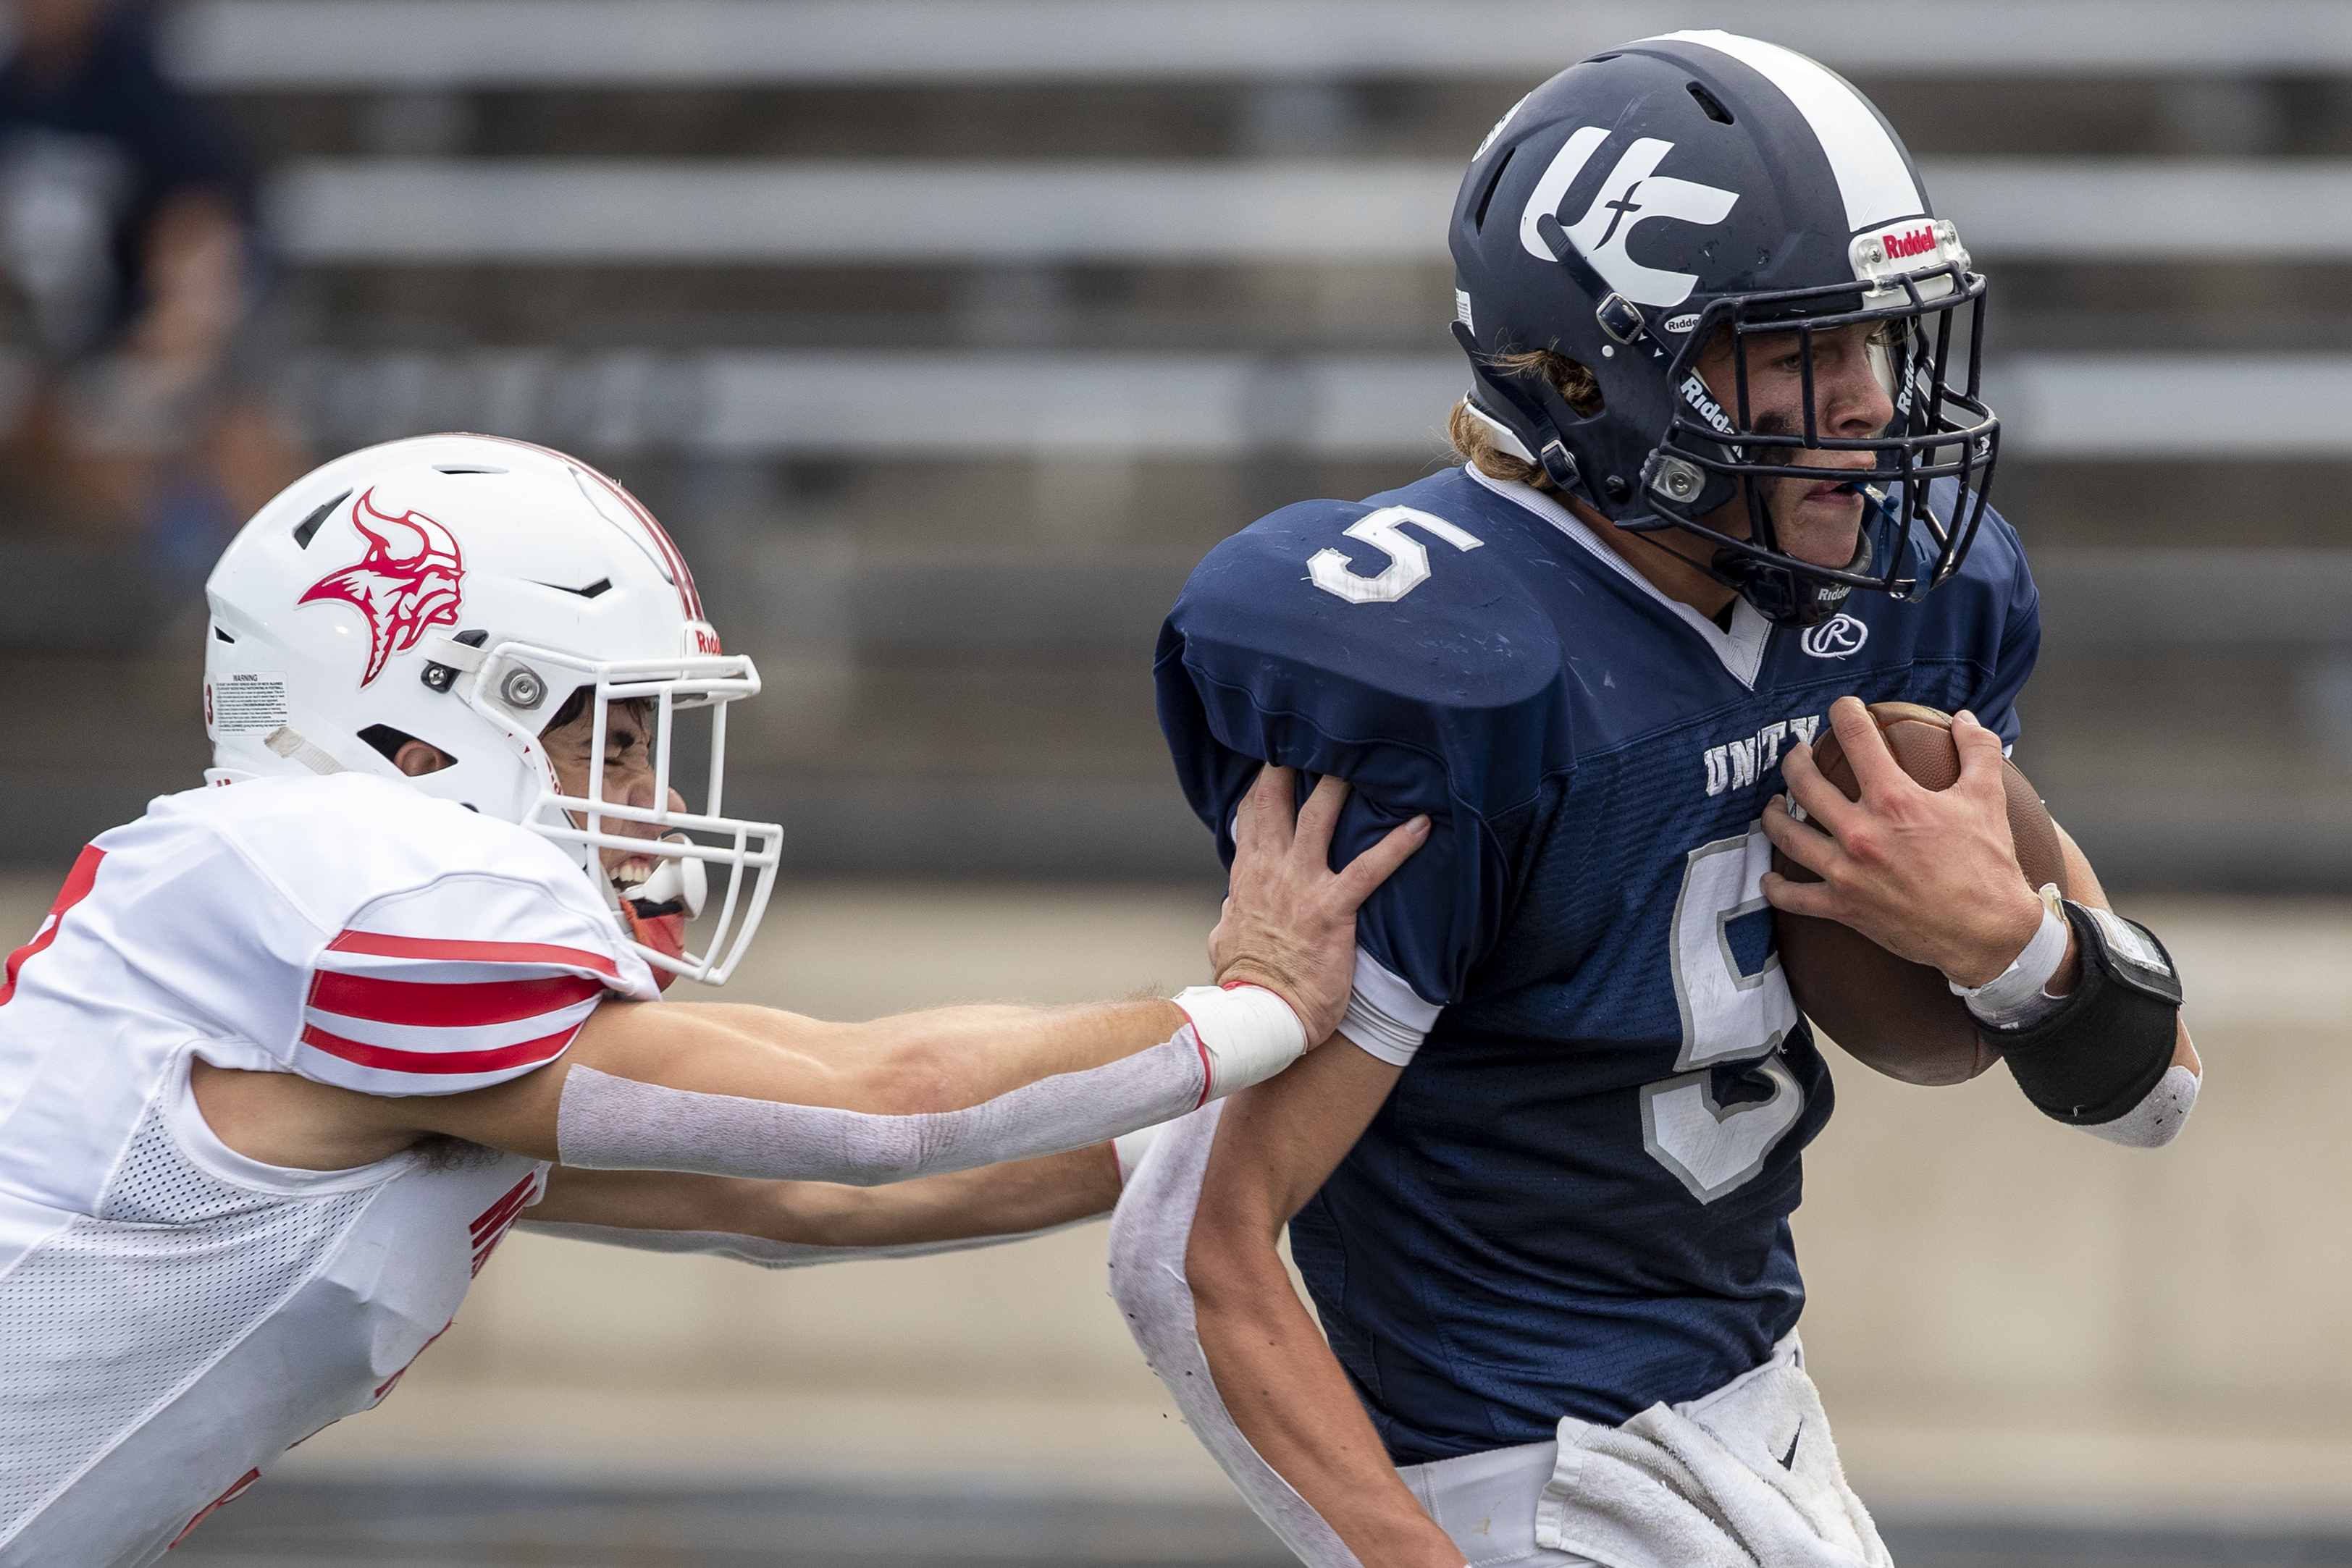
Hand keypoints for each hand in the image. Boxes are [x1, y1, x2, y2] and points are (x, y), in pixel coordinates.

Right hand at [1209, 766, 1428, 1042]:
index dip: (1263, 782)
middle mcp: (1271, 871)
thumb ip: (1232, 914)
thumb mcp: (1226, 941)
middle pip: (1277, 801)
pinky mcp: (1333, 908)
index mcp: (1247, 877)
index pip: (1252, 817)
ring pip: (1320, 817)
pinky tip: (1423, 824)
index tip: (1277, 753)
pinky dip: (1398, 844)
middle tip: (1311, 728)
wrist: (1261, 1016)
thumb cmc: (1248, 985)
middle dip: (1291, 762)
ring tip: (1366, 754)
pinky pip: (1371, 868)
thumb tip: (1230, 908)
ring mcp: (1301, 886)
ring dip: (1341, 784)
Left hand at [1759, 698, 2042, 986]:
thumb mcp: (1987, 799)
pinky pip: (1792, 897)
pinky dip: (1775, 886)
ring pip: (1787, 834)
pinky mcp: (1842, 907)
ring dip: (1774, 815)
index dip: (1844, 713)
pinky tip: (1770, 876)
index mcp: (1894, 800)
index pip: (1856, 737)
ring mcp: (1846, 871)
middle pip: (1804, 783)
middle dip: (1794, 760)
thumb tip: (1964, 718)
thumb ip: (1977, 750)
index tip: (1841, 708)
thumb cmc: (1987, 866)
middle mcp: (1861, 832)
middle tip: (1798, 754)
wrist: (1987, 932)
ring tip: (1777, 805)